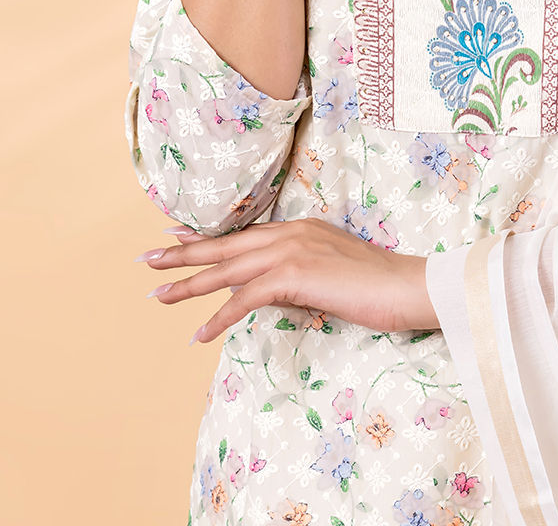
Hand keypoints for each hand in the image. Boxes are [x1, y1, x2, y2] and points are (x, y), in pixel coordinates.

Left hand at [137, 219, 438, 343]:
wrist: (404, 286)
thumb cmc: (376, 285)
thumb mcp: (331, 272)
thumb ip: (298, 275)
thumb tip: (268, 290)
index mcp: (300, 228)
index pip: (244, 232)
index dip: (207, 235)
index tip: (175, 235)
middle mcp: (291, 233)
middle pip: (226, 245)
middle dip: (184, 253)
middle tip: (148, 258)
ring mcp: (292, 251)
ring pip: (228, 268)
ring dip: (189, 283)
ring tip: (158, 294)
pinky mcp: (294, 275)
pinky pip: (245, 298)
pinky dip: (219, 317)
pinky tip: (199, 333)